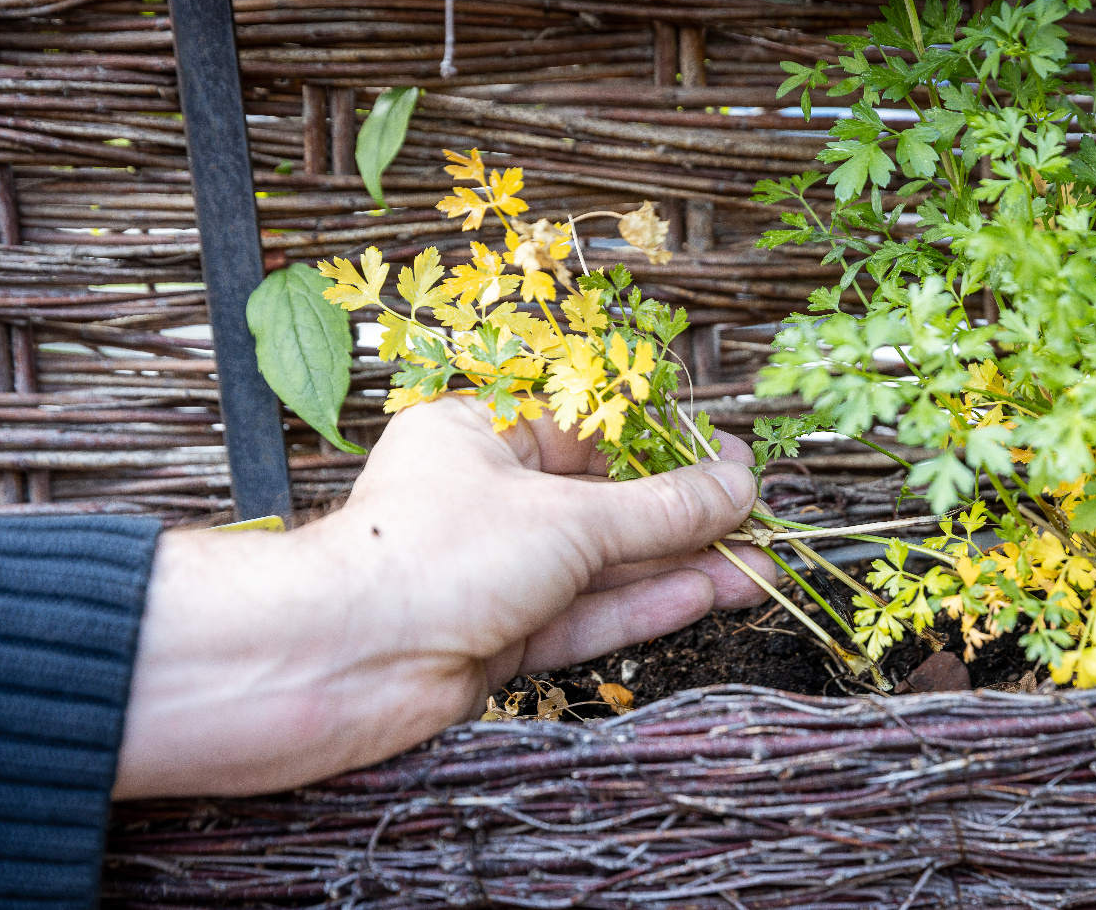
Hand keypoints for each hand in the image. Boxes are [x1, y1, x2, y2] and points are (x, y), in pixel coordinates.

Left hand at [114, 395, 770, 797]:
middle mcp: (484, 501)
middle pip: (602, 503)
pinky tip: (707, 594)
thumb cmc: (431, 556)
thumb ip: (661, 510)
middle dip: (683, 515)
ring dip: (678, 567)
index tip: (729, 456)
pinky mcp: (497, 637)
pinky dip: (643, 605)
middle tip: (757, 518)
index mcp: (478, 436)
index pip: (587, 429)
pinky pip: (583, 614)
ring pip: (600, 566)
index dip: (664, 444)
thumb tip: (738, 484)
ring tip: (758, 568)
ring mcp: (492, 573)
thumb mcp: (567, 518)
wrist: (336, 666)